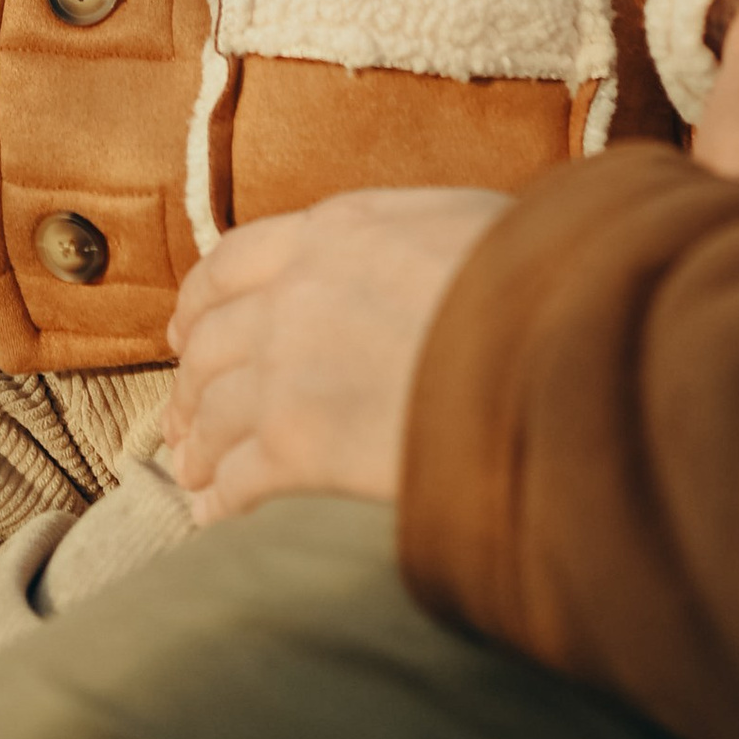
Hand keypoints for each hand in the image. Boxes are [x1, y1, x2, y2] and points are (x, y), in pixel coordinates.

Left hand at [164, 188, 509, 525]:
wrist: (554, 349)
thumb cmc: (540, 284)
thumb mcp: (467, 222)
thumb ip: (411, 238)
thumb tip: (415, 256)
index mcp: (336, 231)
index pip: (236, 260)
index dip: (203, 299)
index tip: (188, 326)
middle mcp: (295, 293)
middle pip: (211, 342)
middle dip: (191, 382)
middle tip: (183, 414)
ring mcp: (288, 370)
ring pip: (213, 411)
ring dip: (197, 444)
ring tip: (191, 470)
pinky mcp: (298, 446)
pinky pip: (236, 478)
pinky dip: (218, 500)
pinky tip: (214, 516)